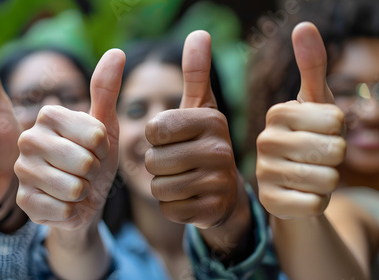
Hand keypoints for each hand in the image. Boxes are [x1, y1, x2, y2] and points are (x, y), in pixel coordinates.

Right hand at [14, 49, 124, 230]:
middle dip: (94, 172)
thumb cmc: (95, 160)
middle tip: (85, 171)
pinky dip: (73, 211)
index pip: (95, 135)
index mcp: (48, 115)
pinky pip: (64, 210)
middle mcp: (27, 138)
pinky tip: (65, 204)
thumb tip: (117, 52)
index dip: (104, 148)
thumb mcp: (104, 127)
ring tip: (76, 186)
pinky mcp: (23, 202)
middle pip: (85, 162)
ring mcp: (22, 171)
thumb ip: (106, 91)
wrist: (83, 199)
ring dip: (84, 192)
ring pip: (74, 187)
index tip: (95, 149)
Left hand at [145, 31, 238, 228]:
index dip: (154, 137)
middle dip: (157, 164)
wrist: (226, 190)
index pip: (154, 129)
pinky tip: (190, 197)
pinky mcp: (213, 210)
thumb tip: (199, 32)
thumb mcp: (200, 107)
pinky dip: (172, 205)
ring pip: (159, 187)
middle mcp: (220, 149)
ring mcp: (219, 182)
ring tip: (184, 178)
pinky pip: (169, 209)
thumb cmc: (203, 143)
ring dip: (163, 185)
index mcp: (211, 119)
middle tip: (178, 161)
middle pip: (153, 160)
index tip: (171, 137)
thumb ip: (196, 72)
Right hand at [256, 22, 345, 218]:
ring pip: (328, 178)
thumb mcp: (315, 103)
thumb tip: (303, 25)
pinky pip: (315, 203)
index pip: (336, 120)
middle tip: (318, 156)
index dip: (340, 129)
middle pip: (335, 149)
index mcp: (276, 114)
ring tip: (311, 175)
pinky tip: (302, 194)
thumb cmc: (308, 137)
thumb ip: (312, 65)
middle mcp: (265, 142)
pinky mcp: (269, 202)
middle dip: (336, 156)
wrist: (291, 183)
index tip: (322, 131)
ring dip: (328, 180)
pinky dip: (318, 201)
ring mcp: (264, 173)